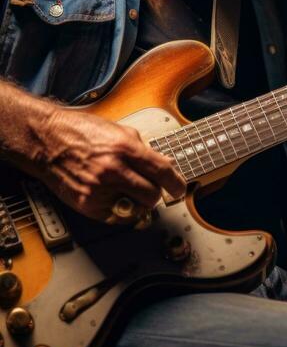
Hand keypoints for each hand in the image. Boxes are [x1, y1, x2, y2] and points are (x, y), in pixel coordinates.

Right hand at [29, 104, 184, 221]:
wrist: (47, 141)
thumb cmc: (81, 132)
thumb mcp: (118, 131)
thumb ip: (142, 148)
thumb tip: (163, 164)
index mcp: (124, 148)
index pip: (162, 171)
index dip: (176, 183)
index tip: (179, 189)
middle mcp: (113, 170)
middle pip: (151, 195)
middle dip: (155, 194)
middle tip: (150, 189)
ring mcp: (99, 189)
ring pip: (134, 208)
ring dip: (135, 202)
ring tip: (126, 190)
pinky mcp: (87, 204)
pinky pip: (114, 216)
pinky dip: (117, 208)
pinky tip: (110, 194)